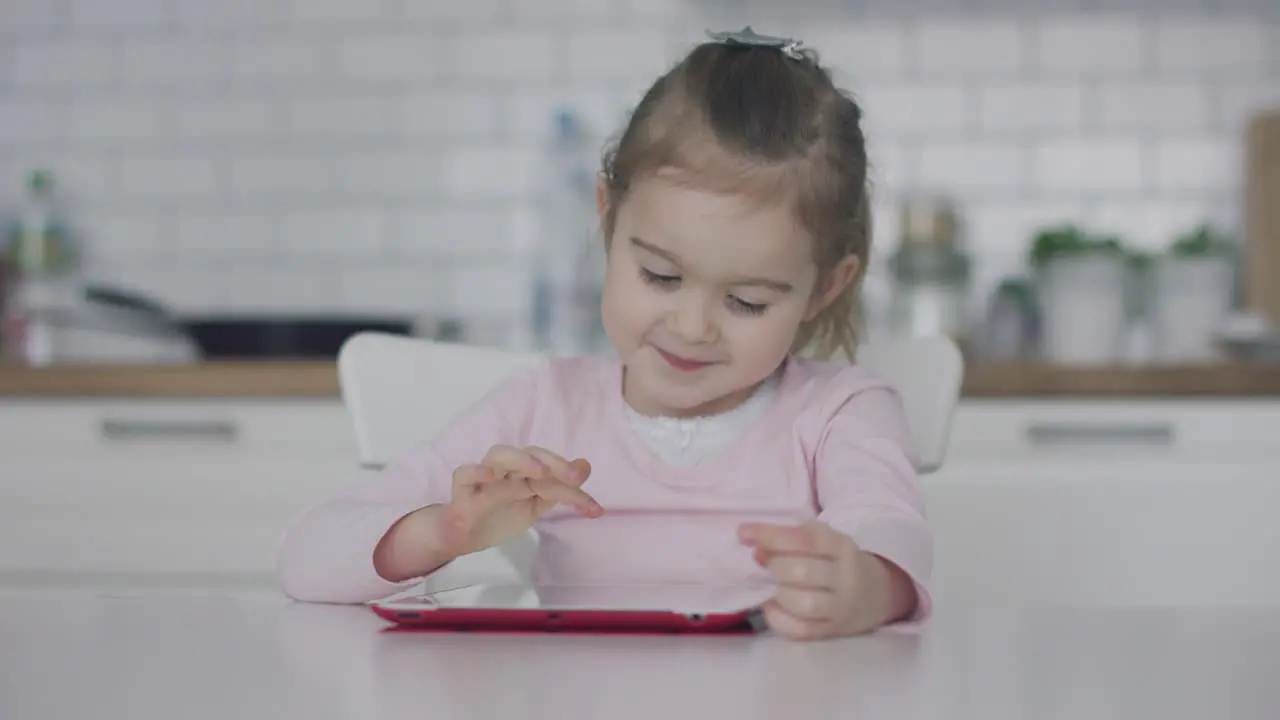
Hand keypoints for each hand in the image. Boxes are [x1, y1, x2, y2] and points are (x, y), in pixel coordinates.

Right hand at [440, 445, 601, 556]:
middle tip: (574, 476)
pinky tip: (489, 475)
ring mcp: (485, 477)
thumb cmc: (500, 514)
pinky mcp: (463, 490)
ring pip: (498, 454)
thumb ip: (560, 489)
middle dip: (553, 463)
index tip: (595, 509)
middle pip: (529, 453)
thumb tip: (586, 466)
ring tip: (540, 471)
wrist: (465, 535)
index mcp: (525, 472)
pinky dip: (475, 471)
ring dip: (520, 458)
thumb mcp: (536, 504)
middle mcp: (507, 469)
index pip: (552, 468)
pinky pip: (463, 473)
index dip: (573, 484)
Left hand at [738, 521, 887, 639]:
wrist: (876, 594)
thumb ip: (790, 539)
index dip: (772, 536)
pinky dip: (779, 619)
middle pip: (802, 572)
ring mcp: (839, 608)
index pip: (806, 540)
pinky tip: (774, 607)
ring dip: (779, 593)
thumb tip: (756, 548)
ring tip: (776, 586)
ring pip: (804, 604)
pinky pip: (800, 631)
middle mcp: (844, 578)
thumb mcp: (823, 541)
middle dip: (775, 566)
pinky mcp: (831, 632)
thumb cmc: (837, 562)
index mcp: (841, 547)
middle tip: (767, 563)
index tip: (744, 533)